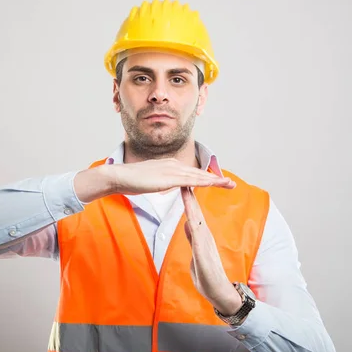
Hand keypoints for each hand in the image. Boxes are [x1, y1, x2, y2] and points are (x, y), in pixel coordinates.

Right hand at [108, 158, 235, 194]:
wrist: (119, 176)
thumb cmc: (131, 181)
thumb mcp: (151, 182)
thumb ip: (161, 183)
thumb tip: (165, 186)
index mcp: (170, 166)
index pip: (192, 173)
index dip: (206, 177)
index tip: (218, 182)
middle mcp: (174, 165)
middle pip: (199, 173)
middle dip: (216, 179)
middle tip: (231, 184)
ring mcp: (172, 170)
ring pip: (199, 176)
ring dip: (215, 181)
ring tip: (229, 184)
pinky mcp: (169, 178)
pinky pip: (191, 181)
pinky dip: (204, 182)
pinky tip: (213, 184)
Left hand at [181, 187, 241, 315]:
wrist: (220, 293)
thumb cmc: (207, 276)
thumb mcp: (195, 253)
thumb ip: (191, 238)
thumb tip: (187, 224)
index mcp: (200, 237)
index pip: (192, 214)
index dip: (188, 200)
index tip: (182, 185)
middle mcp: (204, 237)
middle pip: (195, 213)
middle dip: (190, 196)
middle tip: (185, 179)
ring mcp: (205, 244)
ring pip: (196, 221)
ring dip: (191, 206)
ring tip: (187, 190)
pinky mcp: (203, 254)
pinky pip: (197, 238)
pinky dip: (193, 226)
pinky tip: (190, 218)